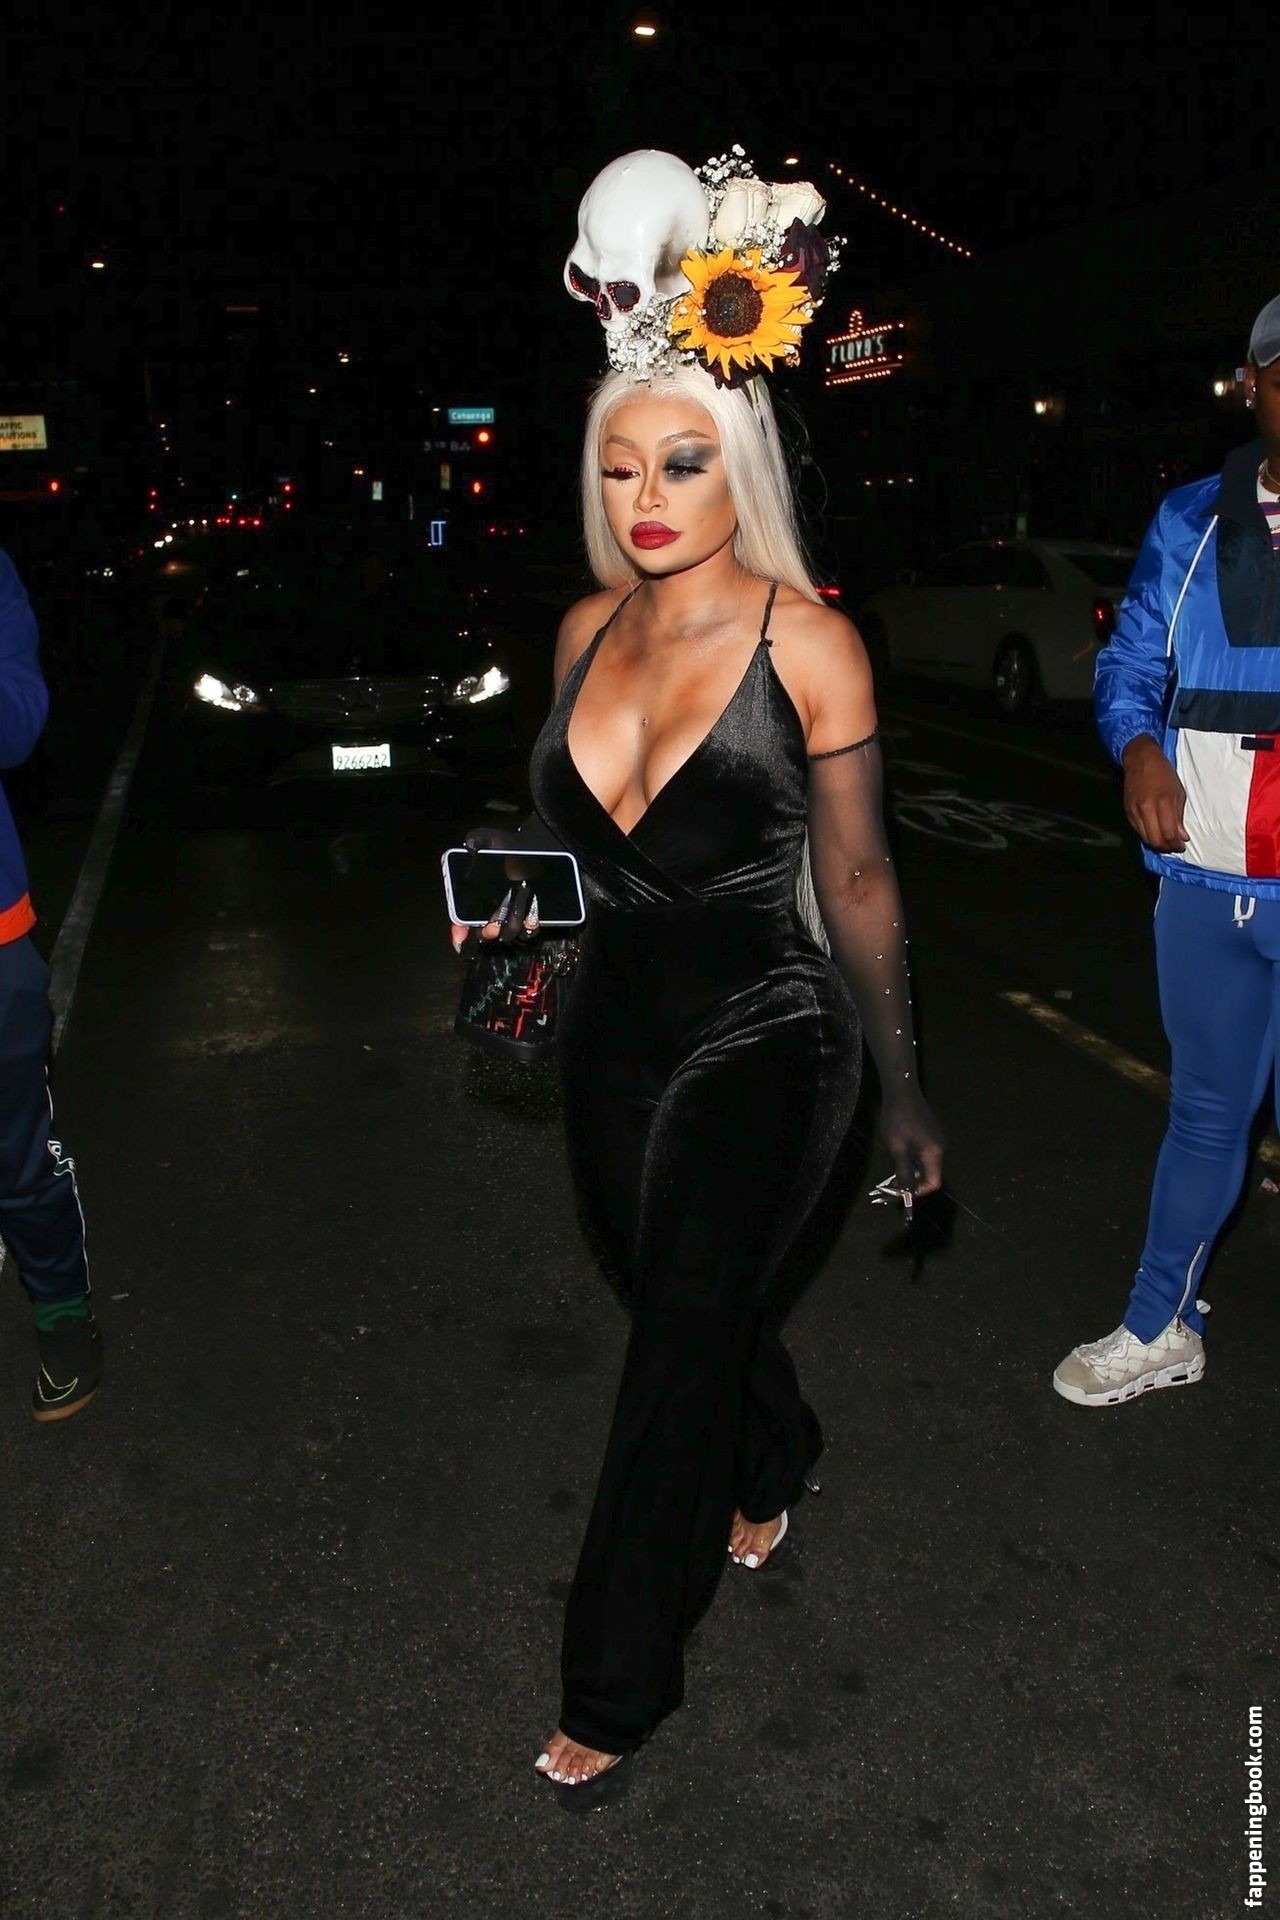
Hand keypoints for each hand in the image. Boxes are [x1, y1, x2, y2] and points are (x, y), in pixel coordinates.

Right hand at [447, 827, 542, 952]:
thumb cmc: (510, 845)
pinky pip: (528, 929)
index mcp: (476, 896)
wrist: (539, 847)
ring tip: (514, 919)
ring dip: (509, 930)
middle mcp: (492, 909)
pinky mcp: (532, 916)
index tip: (459, 936)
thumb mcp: (492, 839)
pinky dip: (529, 928)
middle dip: (486, 932)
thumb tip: (470, 845)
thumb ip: (478, 839)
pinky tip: (532, 919)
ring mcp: (512, 915)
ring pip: (506, 932)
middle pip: (484, 931)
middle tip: (491, 927)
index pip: (461, 919)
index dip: (458, 929)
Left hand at [880, 1089, 944, 1199]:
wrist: (901, 1090)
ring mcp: (934, 1141)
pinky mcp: (928, 1135)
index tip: (900, 1194)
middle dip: (911, 1185)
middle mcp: (938, 1149)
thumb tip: (907, 1193)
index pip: (933, 1183)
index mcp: (934, 1154)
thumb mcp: (898, 1149)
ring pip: (923, 1166)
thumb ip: (904, 1173)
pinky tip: (896, 1162)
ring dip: (908, 1174)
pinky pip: (921, 1156)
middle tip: (889, 1188)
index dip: (918, 1192)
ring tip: (890, 1178)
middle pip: (929, 1176)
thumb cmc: (898, 1119)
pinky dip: (909, 1163)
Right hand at [1121, 736, 1188, 851]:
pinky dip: (1147, 835)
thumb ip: (1179, 816)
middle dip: (1166, 847)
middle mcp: (1147, 809)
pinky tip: (1154, 832)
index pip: (1169, 833)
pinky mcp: (1127, 811)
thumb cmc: (1164, 773)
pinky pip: (1137, 830)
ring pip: (1145, 838)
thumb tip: (1181, 836)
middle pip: (1155, 839)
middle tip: (1174, 847)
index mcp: (1163, 802)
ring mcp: (1135, 811)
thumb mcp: (1178, 792)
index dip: (1176, 844)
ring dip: (1156, 843)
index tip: (1181, 845)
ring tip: (1165, 842)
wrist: (1141, 759)